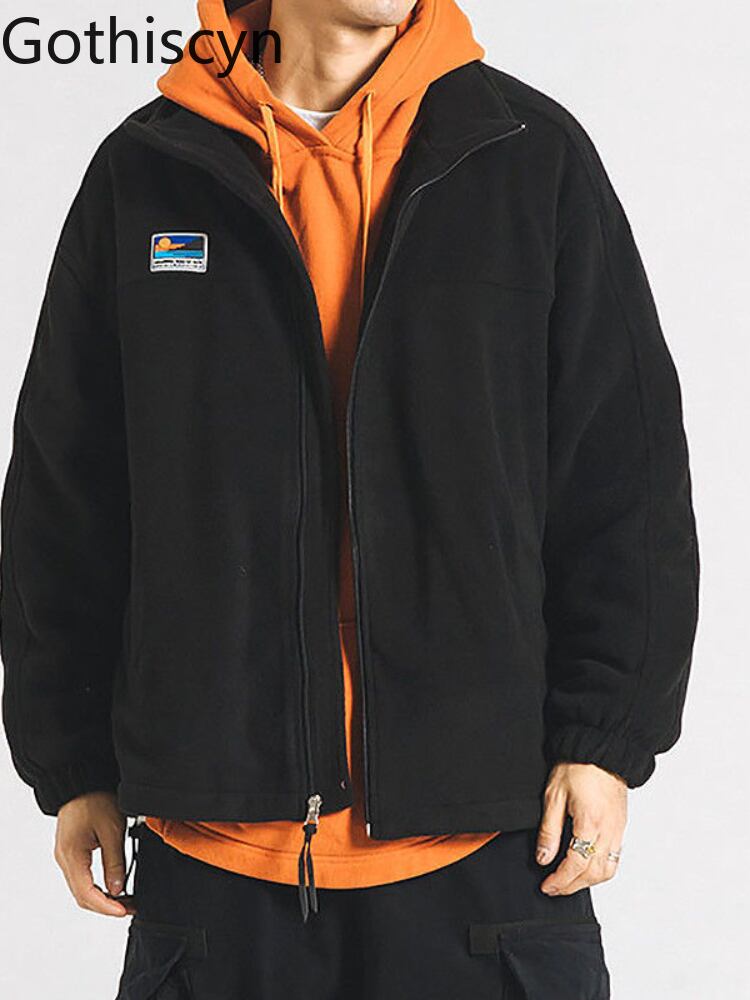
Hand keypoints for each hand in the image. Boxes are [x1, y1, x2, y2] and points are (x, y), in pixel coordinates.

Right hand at [54, 791, 134, 916]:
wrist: (82, 781)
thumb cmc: (96, 799)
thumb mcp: (113, 830)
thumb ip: (115, 862)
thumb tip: (117, 890)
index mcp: (72, 855)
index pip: (86, 893)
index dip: (106, 907)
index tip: (124, 911)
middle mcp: (65, 859)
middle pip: (82, 896)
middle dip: (105, 906)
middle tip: (130, 908)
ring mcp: (66, 856)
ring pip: (81, 889)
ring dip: (102, 898)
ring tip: (126, 900)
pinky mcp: (72, 852)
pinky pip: (82, 877)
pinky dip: (97, 887)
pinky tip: (114, 886)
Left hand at [536, 762, 626, 895]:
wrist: (601, 748)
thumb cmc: (578, 766)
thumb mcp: (554, 795)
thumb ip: (549, 830)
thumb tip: (543, 858)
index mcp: (590, 824)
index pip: (576, 865)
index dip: (560, 880)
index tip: (546, 886)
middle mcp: (608, 831)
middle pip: (594, 874)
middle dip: (572, 886)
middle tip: (554, 888)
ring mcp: (618, 829)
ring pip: (609, 870)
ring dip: (589, 882)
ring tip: (569, 882)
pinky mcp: (621, 825)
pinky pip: (616, 858)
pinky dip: (602, 870)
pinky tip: (587, 868)